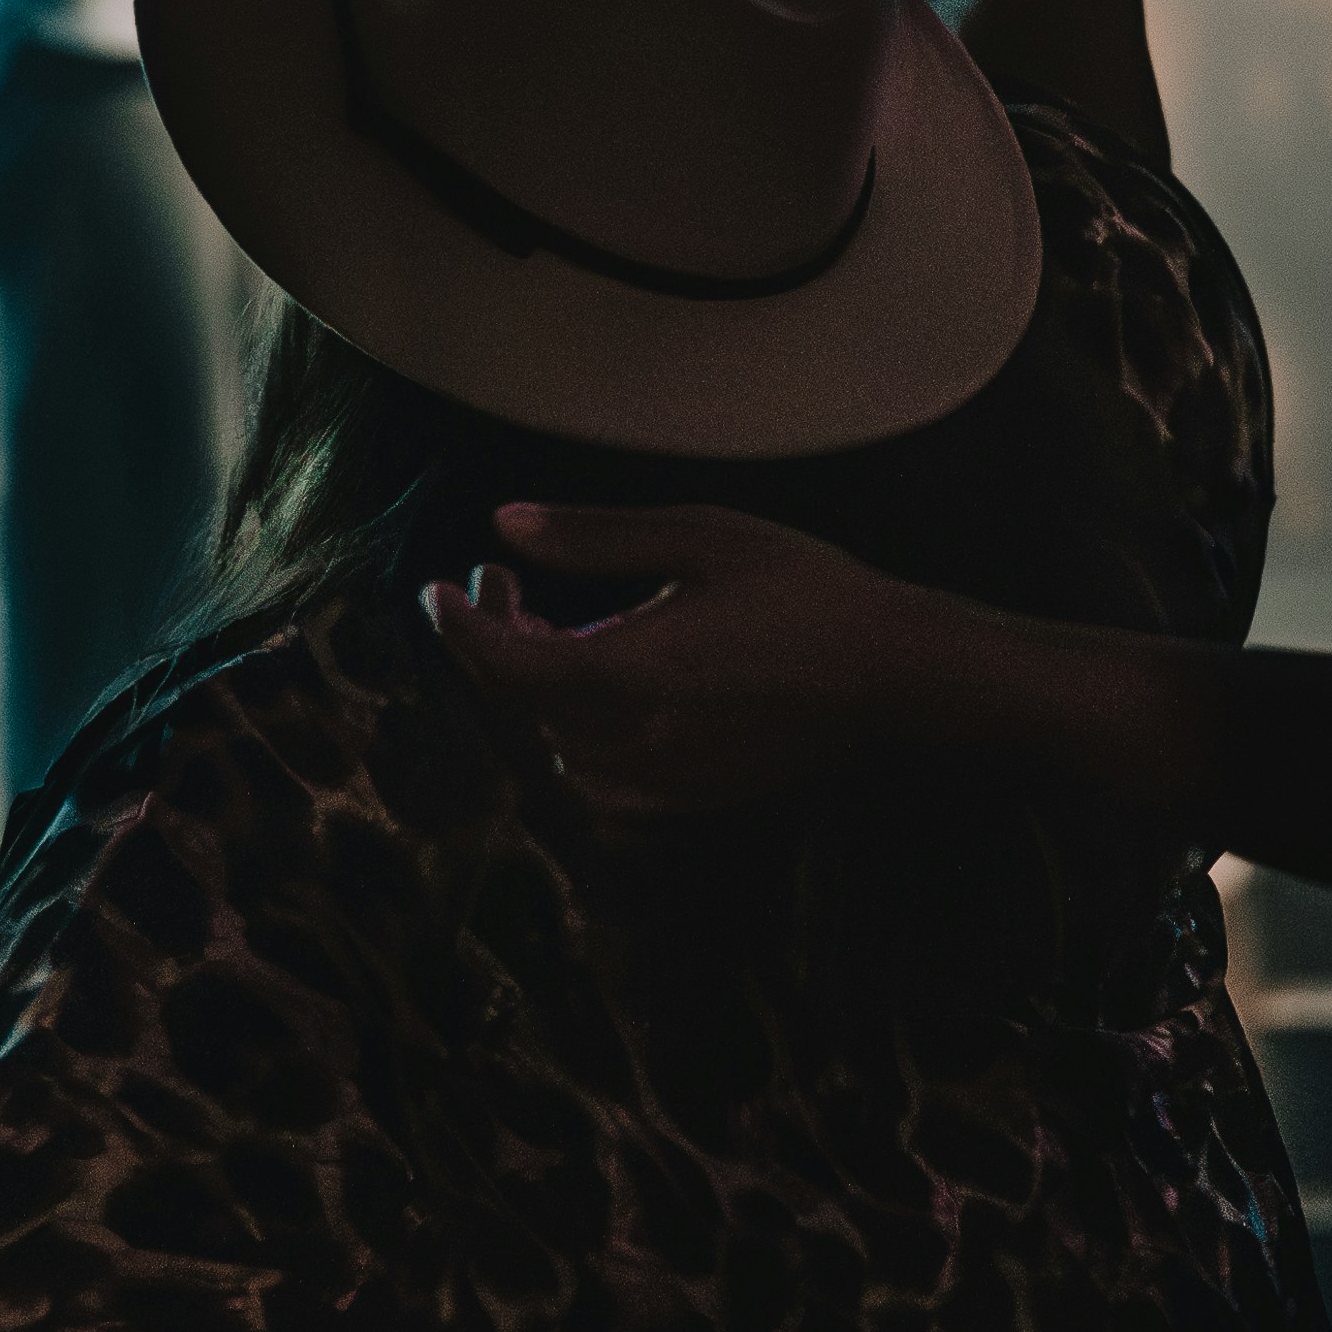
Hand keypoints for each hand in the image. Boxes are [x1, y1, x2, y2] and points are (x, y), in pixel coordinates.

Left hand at [415, 498, 992, 819]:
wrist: (895, 680)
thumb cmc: (807, 595)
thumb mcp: (700, 537)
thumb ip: (594, 536)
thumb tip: (504, 527)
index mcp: (627, 676)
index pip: (502, 667)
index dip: (457, 628)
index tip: (436, 587)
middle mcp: (632, 746)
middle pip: (522, 706)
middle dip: (498, 640)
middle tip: (505, 580)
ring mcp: (659, 786)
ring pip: (556, 745)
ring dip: (537, 687)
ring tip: (552, 623)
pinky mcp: (685, 804)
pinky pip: (599, 779)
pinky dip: (577, 732)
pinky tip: (602, 685)